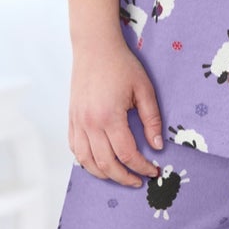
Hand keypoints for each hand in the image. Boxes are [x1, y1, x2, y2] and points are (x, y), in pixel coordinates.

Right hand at [69, 38, 164, 186]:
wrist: (94, 47)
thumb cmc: (121, 65)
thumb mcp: (144, 90)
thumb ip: (152, 120)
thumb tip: (157, 146)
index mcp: (109, 117)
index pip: (127, 154)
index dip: (142, 167)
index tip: (153, 171)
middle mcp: (90, 124)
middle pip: (106, 164)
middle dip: (124, 177)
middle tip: (139, 181)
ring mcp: (77, 122)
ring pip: (86, 161)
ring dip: (104, 174)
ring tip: (120, 176)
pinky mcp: (71, 119)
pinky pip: (75, 149)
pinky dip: (86, 161)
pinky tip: (99, 163)